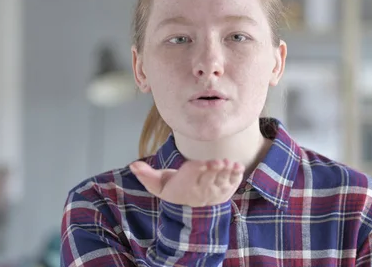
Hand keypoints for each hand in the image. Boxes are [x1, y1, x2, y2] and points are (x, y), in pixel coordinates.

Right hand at [129, 159, 243, 206]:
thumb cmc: (173, 189)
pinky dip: (236, 177)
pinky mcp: (225, 192)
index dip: (198, 170)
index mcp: (183, 186)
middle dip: (214, 170)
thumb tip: (132, 165)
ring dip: (227, 173)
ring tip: (230, 164)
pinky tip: (238, 168)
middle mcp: (200, 191)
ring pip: (221, 181)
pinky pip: (231, 185)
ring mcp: (214, 192)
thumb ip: (146, 175)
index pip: (191, 176)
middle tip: (220, 162)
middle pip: (207, 178)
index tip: (204, 163)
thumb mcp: (157, 185)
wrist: (190, 209)